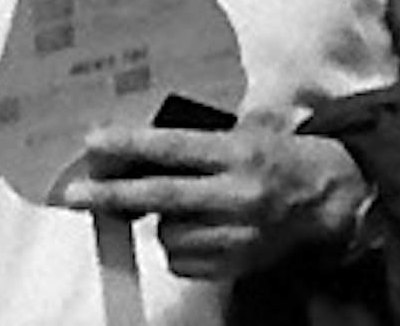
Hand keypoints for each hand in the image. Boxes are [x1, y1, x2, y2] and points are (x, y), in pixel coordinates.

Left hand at [62, 114, 372, 278]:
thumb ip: (194, 143)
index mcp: (236, 153)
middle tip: (75, 194)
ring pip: (170, 232)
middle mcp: (236, 194)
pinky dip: (181, 246)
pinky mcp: (237, 264)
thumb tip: (135, 148)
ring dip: (162, 219)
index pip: (173, 148)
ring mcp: (237, 235)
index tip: (94, 144)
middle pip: (162, 196)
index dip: (130, 146)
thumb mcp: (239, 134)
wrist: (324, 199)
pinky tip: (198, 228)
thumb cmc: (275, 157)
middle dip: (113, 194)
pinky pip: (185, 260)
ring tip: (184, 204)